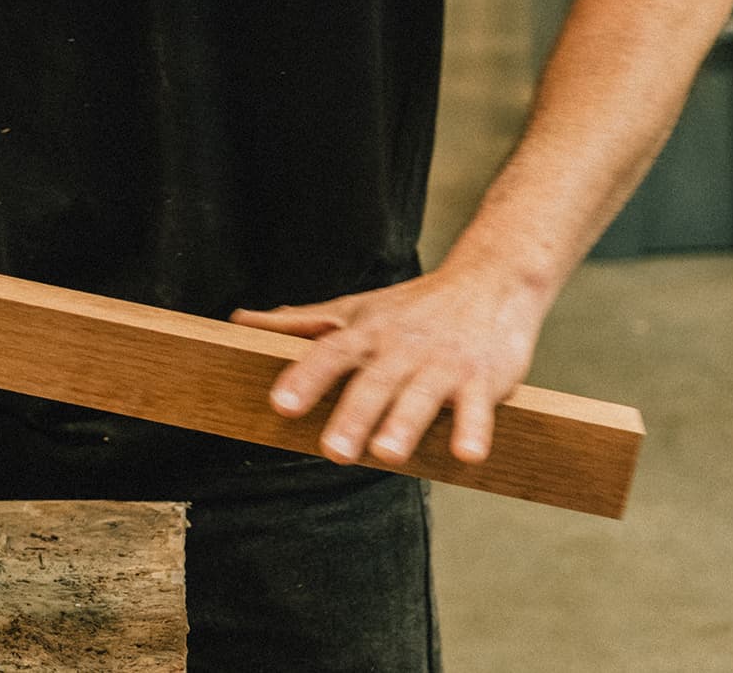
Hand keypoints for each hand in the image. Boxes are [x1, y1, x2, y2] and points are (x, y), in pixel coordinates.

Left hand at [230, 264, 551, 465]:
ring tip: (388, 454)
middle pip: (373, 382)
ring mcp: (443, 364)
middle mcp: (401, 348)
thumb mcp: (356, 309)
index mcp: (366, 333)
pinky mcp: (482, 379)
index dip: (304, 379)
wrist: (492, 279)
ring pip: (420, 396)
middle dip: (353, 416)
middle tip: (333, 452)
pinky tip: (466, 454)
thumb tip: (240, 322)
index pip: (328, 354)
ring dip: (404, 424)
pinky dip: (473, 429)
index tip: (280, 405)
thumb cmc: (413, 306)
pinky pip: (477, 408)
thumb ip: (300, 323)